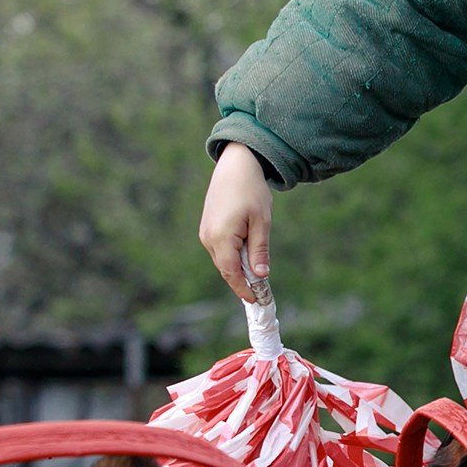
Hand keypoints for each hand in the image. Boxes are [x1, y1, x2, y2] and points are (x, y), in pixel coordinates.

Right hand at [199, 144, 271, 297]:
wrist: (235, 166)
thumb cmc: (251, 190)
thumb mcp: (261, 221)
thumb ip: (259, 250)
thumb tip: (260, 275)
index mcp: (221, 237)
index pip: (232, 273)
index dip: (243, 289)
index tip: (256, 300)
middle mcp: (208, 238)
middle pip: (226, 269)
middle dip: (242, 282)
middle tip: (261, 292)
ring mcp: (205, 233)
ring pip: (223, 260)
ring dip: (238, 269)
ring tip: (256, 275)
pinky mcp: (207, 228)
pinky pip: (220, 250)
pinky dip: (232, 257)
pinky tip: (246, 256)